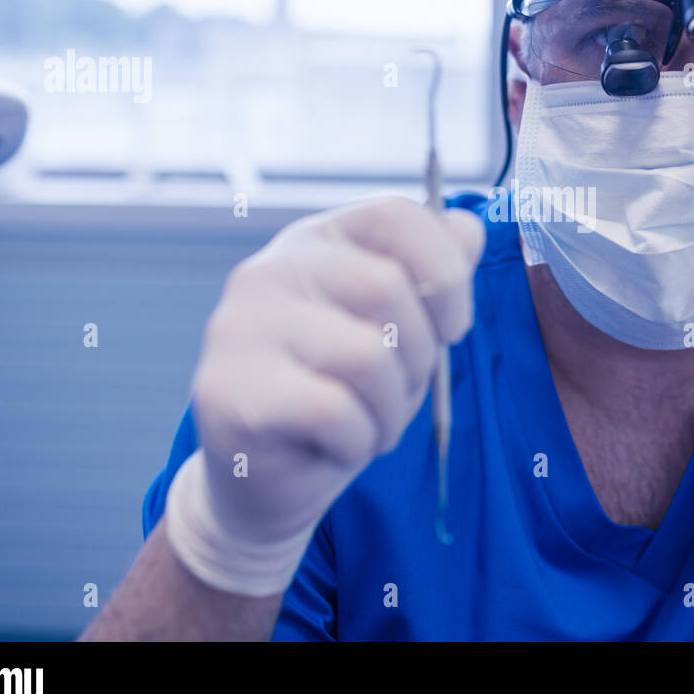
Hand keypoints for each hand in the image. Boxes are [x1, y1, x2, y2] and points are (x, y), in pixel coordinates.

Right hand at [165, 197, 484, 593]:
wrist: (272, 478)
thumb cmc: (345, 394)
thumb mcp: (404, 331)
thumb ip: (435, 276)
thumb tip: (468, 228)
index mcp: (319, 241)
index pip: (393, 215)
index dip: (445, 270)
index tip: (453, 325)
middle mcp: (272, 269)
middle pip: (384, 287)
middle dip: (417, 357)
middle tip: (397, 392)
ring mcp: (239, 326)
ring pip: (364, 355)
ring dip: (390, 409)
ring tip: (369, 424)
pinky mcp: (225, 389)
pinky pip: (332, 411)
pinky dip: (357, 441)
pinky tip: (338, 445)